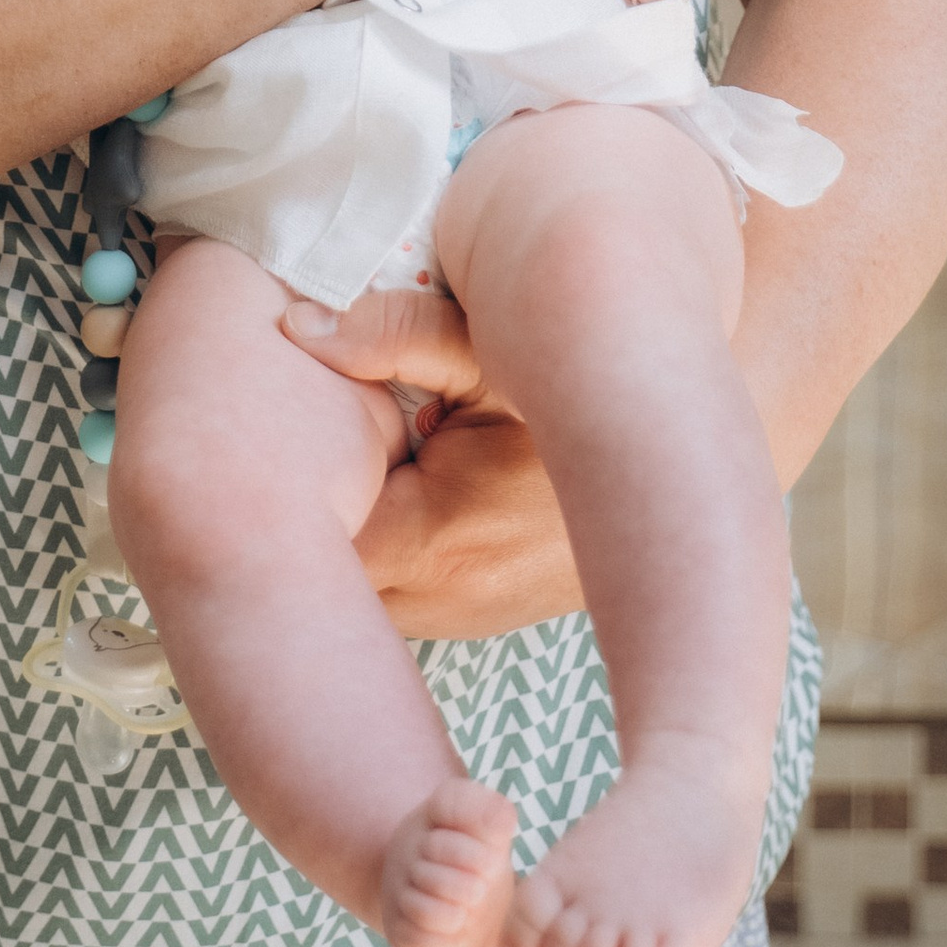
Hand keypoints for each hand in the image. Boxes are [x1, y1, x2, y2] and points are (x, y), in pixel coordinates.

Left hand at [282, 289, 583, 637]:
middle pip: (330, 584)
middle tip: (286, 461)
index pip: (311, 544)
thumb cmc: (581, 392)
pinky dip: (386, 558)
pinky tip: (394, 501)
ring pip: (368, 598)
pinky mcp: (489, 615)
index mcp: (438, 537)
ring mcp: (473, 616)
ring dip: (346, 546)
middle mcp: (451, 598)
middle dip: (301, 528)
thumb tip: (298, 329)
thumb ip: (391, 332)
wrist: (679, 466)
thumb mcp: (487, 346)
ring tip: (343, 477)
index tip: (267, 445)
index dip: (281, 494)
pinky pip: (407, 598)